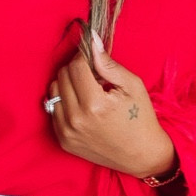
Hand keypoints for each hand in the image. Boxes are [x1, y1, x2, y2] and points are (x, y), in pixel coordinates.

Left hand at [47, 31, 175, 179]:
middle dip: (75, 69)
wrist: (141, 155)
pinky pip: (53, 109)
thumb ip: (108, 64)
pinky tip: (81, 105)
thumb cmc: (140, 118)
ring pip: (53, 92)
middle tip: (92, 74)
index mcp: (95, 105)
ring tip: (87, 90)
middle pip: (62, 76)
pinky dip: (64, 102)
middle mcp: (76, 119)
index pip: (75, 67)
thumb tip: (92, 41)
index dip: (83, 56)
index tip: (91, 56)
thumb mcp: (132, 86)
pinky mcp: (63, 140)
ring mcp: (67, 132)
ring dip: (67, 84)